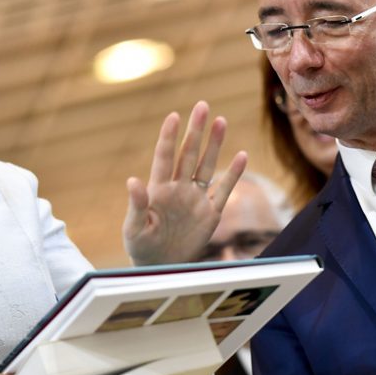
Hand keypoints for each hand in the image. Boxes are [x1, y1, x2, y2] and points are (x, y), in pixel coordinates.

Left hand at [123, 101, 246, 264]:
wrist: (160, 268)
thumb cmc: (141, 247)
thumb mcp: (134, 228)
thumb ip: (136, 205)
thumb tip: (132, 180)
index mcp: (158, 190)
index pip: (164, 157)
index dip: (168, 137)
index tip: (174, 116)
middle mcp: (178, 189)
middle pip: (188, 154)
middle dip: (195, 131)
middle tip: (202, 106)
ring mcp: (195, 199)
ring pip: (207, 166)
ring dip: (214, 145)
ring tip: (220, 121)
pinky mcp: (210, 214)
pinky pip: (224, 190)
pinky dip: (234, 174)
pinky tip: (242, 155)